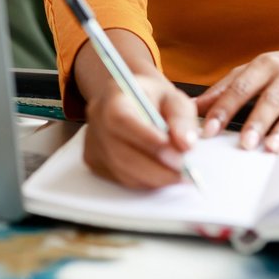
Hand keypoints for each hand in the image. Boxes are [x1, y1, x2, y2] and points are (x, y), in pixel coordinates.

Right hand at [82, 74, 198, 188]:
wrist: (132, 99)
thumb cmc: (153, 98)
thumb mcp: (173, 98)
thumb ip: (181, 118)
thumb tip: (186, 144)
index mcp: (112, 97)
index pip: (122, 120)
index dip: (148, 140)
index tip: (178, 154)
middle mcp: (97, 121)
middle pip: (121, 153)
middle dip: (157, 169)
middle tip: (186, 173)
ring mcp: (93, 144)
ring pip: (123, 171)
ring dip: (154, 178)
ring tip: (179, 175)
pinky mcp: (95, 162)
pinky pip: (121, 179)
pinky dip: (145, 181)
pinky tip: (161, 173)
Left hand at [192, 47, 278, 151]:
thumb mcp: (255, 71)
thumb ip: (226, 88)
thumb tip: (196, 106)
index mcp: (264, 66)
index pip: (240, 87)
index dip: (224, 108)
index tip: (210, 129)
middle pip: (270, 98)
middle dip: (256, 121)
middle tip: (244, 143)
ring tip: (272, 147)